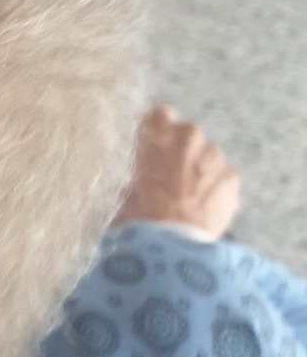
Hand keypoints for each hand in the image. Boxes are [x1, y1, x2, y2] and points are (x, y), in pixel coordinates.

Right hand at [113, 105, 240, 239]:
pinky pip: (222, 178)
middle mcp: (188, 137)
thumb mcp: (126, 191)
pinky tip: (203, 208)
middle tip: (170, 178)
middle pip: (187, 135)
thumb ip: (136, 176)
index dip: (156, 130)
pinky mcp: (231, 177)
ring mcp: (214, 156)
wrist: (173, 241)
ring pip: (207, 157)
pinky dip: (215, 189)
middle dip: (180, 152)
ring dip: (200, 171)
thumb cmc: (141, 215)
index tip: (153, 144)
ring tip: (188, 199)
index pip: (159, 114)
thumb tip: (137, 184)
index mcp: (157, 135)